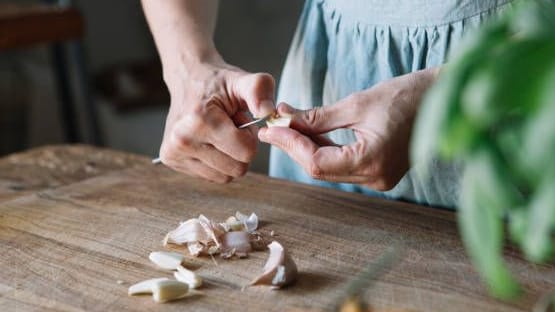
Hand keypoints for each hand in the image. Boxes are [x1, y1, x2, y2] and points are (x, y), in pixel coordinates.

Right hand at [160, 58, 275, 182]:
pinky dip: (217, 162)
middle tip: (230, 126)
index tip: (240, 120)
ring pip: (225, 177)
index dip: (250, 136)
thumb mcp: (242, 80)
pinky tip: (209, 141)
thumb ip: (260, 91)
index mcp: (199, 121)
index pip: (246, 152)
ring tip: (220, 132)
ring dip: (229, 157)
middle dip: (241, 149)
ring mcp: (174, 153)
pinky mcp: (171, 160)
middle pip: (237, 169)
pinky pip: (211, 176)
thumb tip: (269, 112)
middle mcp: (181, 140)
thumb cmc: (218, 83)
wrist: (187, 78)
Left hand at [259, 68, 438, 190]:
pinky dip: (324, 149)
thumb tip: (286, 119)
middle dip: (294, 146)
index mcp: (371, 162)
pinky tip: (310, 133)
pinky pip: (342, 165)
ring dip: (307, 147)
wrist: (442, 99)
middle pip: (320, 169)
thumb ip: (318, 117)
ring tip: (287, 125)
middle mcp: (375, 178)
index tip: (270, 127)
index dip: (290, 145)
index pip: (316, 163)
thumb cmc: (407, 96)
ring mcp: (378, 178)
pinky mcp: (379, 171)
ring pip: (329, 168)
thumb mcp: (358, 104)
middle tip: (274, 124)